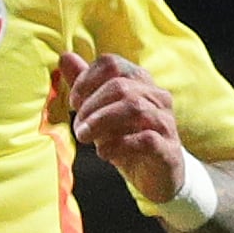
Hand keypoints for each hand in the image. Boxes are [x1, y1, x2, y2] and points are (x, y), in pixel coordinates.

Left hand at [55, 49, 189, 209]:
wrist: (156, 176)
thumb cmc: (125, 139)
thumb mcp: (100, 112)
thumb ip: (85, 85)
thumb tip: (65, 56)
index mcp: (139, 82)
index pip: (111, 63)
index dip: (86, 80)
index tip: (73, 102)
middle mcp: (157, 96)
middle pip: (119, 86)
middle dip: (90, 107)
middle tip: (78, 128)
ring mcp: (165, 122)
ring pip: (133, 108)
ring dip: (100, 123)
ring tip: (85, 138)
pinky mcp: (168, 149)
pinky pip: (145, 139)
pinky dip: (118, 145)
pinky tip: (104, 153)